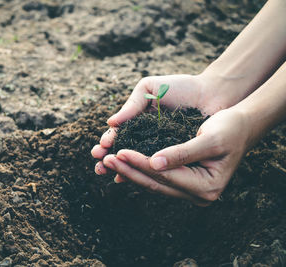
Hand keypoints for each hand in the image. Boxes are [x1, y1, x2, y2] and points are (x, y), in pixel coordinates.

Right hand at [91, 74, 228, 175]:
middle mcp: (146, 138)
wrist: (213, 92)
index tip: (100, 149)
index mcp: (137, 121)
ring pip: (137, 162)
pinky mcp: (175, 158)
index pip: (118, 135)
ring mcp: (160, 149)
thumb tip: (110, 123)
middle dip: (109, 160)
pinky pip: (157, 168)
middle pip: (123, 152)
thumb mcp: (150, 89)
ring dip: (122, 170)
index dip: (108, 143)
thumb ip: (131, 105)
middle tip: (99, 166)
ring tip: (109, 174)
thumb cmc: (181, 87)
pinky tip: (130, 179)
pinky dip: (143, 174)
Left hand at [101, 108, 250, 205]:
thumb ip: (182, 153)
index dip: (140, 163)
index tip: (118, 151)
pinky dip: (139, 169)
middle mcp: (197, 193)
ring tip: (107, 161)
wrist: (241, 125)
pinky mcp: (182, 179)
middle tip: (104, 159)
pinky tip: (122, 162)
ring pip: (153, 182)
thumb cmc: (230, 129)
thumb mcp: (209, 139)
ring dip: (129, 171)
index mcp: (206, 187)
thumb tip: (153, 163)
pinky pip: (156, 177)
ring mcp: (189, 188)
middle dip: (128, 170)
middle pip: (155, 183)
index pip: (165, 176)